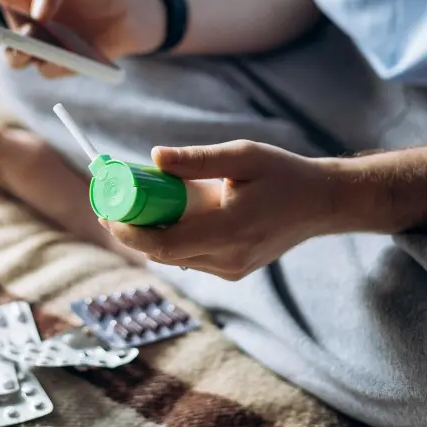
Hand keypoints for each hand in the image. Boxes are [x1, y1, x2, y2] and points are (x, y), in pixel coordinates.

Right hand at [0, 0, 164, 77]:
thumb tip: (38, 16)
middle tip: (1, 34)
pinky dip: (56, 64)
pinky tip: (68, 56)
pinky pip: (49, 71)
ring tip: (31, 47)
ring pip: (17, 60)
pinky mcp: (62, 66)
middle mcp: (24, 25)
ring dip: (21, 55)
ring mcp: (41, 48)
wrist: (133, 10)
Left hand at [101, 141, 343, 280]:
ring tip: (139, 201)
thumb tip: (153, 157)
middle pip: (161, 252)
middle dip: (131, 229)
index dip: (126, 231)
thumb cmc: (283, 174)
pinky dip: (172, 238)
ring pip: (172, 257)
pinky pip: (189, 257)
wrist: (322, 203)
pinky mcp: (233, 270)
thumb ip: (196, 160)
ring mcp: (231, 269)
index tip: (105, 209)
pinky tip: (170, 213)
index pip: (161, 244)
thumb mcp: (242, 155)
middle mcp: (228, 259)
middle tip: (111, 202)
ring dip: (151, 233)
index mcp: (229, 230)